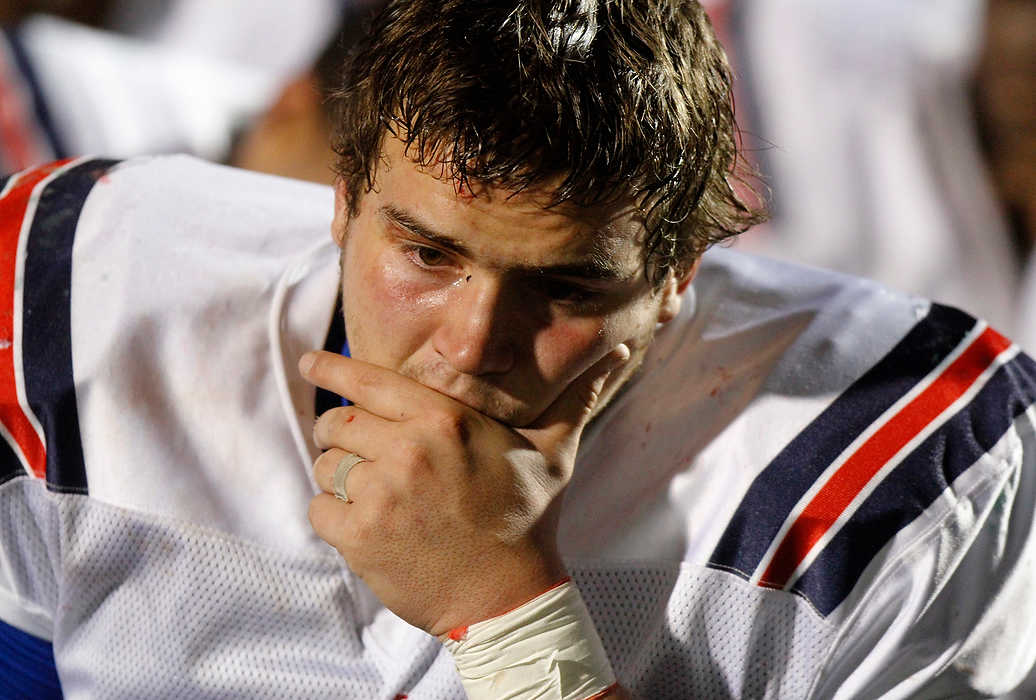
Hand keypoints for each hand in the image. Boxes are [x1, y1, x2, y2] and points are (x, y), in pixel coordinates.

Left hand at [301, 346, 627, 635]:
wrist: (508, 597)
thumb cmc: (527, 519)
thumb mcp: (554, 452)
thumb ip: (575, 397)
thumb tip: (626, 344)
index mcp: (445, 420)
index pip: (369, 381)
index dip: (332, 369)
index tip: (309, 362)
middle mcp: (408, 449)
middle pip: (338, 423)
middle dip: (342, 434)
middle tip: (362, 452)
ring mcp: (381, 493)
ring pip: (326, 467)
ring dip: (342, 478)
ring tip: (377, 496)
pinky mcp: (359, 536)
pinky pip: (319, 509)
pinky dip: (334, 518)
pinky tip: (369, 527)